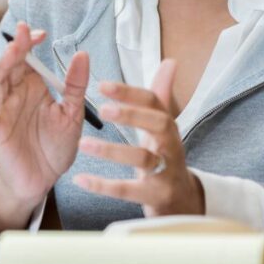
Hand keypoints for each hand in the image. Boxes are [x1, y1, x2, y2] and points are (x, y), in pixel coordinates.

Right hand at [0, 21, 88, 230]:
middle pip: (10, 64)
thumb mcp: (72, 114)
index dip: (30, 43)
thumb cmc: (54, 147)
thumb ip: (75, 85)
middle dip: (16, 47)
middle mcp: (14, 95)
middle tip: (24, 31)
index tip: (41, 33)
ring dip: (3, 66)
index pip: (27, 58)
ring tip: (13, 51)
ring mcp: (2, 111)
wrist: (42, 182)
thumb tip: (82, 54)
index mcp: (32, 87)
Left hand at [72, 60, 204, 215]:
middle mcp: (171, 145)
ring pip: (143, 159)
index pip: (153, 102)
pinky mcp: (157, 196)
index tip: (102, 85)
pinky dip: (104, 186)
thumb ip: (161, 95)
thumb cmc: (165, 156)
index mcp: (167, 125)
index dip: (130, 92)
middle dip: (131, 115)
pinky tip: (81, 179)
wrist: (182, 201)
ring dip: (112, 151)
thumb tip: (170, 61)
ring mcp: (166, 172)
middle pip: (159, 124)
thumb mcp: (162, 126)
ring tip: (82, 144)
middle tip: (102, 109)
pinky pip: (129, 191)